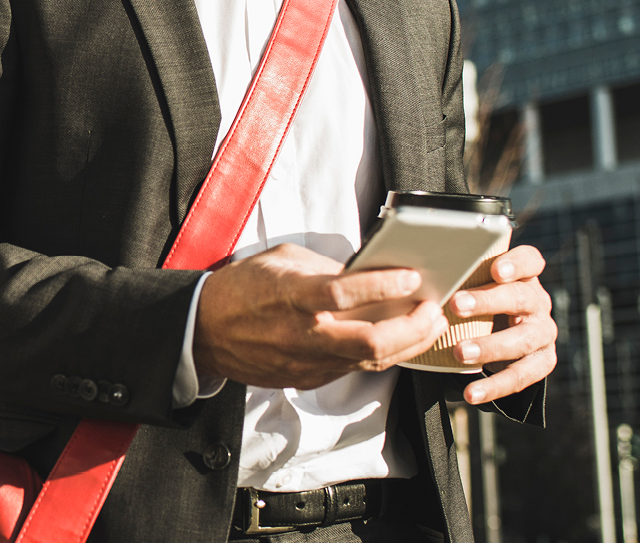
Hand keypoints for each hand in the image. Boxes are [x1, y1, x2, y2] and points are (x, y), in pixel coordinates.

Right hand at [193, 243, 448, 389]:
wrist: (205, 331)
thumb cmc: (243, 288)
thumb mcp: (282, 260)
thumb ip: (324, 268)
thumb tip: (368, 273)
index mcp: (291, 296)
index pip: (344, 293)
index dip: (383, 286)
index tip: (412, 278)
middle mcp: (301, 334)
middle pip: (370, 342)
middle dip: (413, 328)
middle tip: (434, 310)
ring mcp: (305, 362)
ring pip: (370, 362)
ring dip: (408, 344)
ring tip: (429, 326)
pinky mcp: (307, 378)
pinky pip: (353, 369)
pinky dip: (381, 355)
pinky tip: (398, 340)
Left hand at [448, 245, 556, 404]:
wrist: (505, 337)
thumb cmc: (481, 303)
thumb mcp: (475, 287)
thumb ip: (459, 278)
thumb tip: (415, 274)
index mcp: (524, 277)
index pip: (530, 261)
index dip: (516, 264)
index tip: (496, 270)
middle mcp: (538, 303)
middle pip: (520, 298)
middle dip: (488, 302)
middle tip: (456, 306)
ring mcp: (543, 333)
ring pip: (523, 339)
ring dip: (490, 346)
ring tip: (459, 352)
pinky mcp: (542, 362)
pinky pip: (521, 376)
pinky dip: (495, 386)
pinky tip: (471, 393)